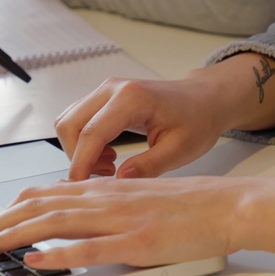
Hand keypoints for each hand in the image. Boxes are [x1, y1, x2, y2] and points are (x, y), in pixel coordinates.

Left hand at [0, 176, 274, 268]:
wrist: (227, 205)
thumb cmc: (189, 205)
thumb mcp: (140, 198)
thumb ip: (109, 205)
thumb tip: (80, 216)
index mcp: (106, 189)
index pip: (45, 194)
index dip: (11, 209)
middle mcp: (106, 199)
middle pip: (40, 207)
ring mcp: (119, 220)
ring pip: (55, 223)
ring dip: (14, 236)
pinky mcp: (137, 243)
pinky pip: (89, 249)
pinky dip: (57, 255)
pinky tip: (35, 260)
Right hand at [55, 77, 232, 180]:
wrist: (205, 100)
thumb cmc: (197, 121)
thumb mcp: (180, 150)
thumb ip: (149, 166)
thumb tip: (118, 180)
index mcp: (132, 99)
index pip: (92, 133)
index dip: (82, 163)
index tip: (81, 187)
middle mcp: (112, 88)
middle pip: (70, 125)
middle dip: (77, 157)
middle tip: (104, 176)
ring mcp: (106, 90)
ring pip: (70, 122)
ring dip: (80, 149)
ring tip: (110, 166)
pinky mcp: (104, 97)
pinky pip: (79, 120)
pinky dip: (85, 141)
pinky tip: (109, 155)